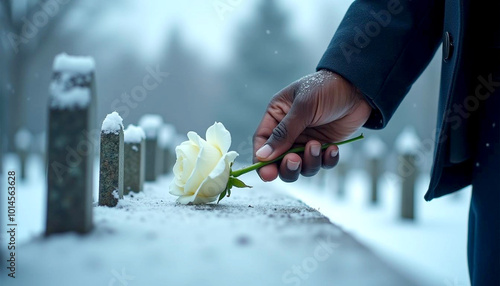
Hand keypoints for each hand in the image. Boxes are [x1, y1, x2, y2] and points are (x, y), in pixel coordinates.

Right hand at [253, 70, 371, 181]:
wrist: (360, 86)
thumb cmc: (327, 88)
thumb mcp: (303, 107)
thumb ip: (283, 133)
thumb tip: (262, 156)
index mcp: (277, 116)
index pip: (262, 142)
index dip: (262, 161)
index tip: (268, 174)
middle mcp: (289, 131)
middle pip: (279, 161)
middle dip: (287, 166)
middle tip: (295, 161)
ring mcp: (307, 140)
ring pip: (301, 166)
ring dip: (309, 162)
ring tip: (318, 146)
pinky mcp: (325, 146)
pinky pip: (322, 163)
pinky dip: (326, 160)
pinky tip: (332, 148)